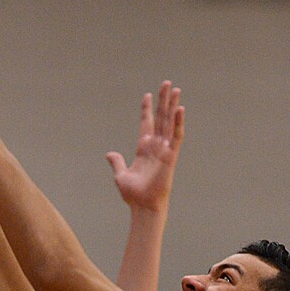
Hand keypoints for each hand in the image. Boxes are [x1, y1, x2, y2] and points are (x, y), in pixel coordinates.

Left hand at [105, 82, 183, 213]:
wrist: (142, 206)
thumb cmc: (133, 195)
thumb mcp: (120, 175)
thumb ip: (116, 162)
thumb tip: (109, 153)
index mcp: (143, 149)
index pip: (146, 124)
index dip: (146, 110)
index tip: (147, 96)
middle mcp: (155, 146)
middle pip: (161, 118)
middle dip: (163, 101)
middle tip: (166, 83)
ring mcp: (164, 149)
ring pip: (169, 122)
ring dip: (172, 105)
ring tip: (175, 89)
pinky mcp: (171, 155)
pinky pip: (176, 136)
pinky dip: (178, 122)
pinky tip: (180, 109)